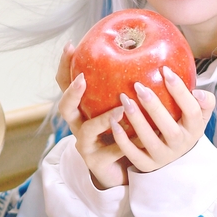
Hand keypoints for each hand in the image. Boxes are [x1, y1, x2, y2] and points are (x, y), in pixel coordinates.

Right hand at [56, 43, 129, 188]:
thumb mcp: (125, 108)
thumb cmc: (126, 134)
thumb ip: (129, 87)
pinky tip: (141, 136)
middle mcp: (79, 126)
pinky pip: (111, 151)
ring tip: (122, 109)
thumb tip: (151, 57)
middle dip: (71, 93)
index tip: (71, 46)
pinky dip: (126, 143)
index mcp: (83, 109)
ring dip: (103, 119)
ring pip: (87, 131)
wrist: (124, 170)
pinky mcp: (98, 163)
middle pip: (65, 108)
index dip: (65, 67)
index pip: (66, 85)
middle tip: (83, 79)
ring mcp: (86, 145)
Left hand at [109, 65, 215, 173]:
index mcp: (195, 129)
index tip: (165, 71)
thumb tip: (198, 92)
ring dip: (137, 120)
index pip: (192, 111)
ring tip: (125, 99)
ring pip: (150, 141)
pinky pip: (133, 155)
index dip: (180, 92)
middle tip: (139, 86)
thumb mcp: (199, 115)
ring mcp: (163, 157)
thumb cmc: (184, 125)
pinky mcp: (147, 165)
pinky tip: (114, 121)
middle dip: (154, 107)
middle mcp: (180, 145)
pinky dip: (122, 139)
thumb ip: (205, 101)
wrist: (176, 155)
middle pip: (170, 129)